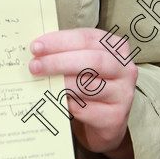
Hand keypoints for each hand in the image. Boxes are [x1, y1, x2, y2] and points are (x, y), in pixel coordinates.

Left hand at [29, 28, 137, 158]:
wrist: (105, 120)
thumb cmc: (89, 82)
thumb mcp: (82, 63)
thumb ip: (65, 53)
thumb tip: (36, 50)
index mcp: (116, 47)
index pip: (86, 38)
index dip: (60, 41)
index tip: (36, 46)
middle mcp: (125, 69)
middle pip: (91, 61)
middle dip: (58, 61)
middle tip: (34, 65)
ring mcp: (124, 94)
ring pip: (89, 86)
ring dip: (61, 83)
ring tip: (41, 81)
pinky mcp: (116, 117)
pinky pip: (87, 109)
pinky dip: (68, 104)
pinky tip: (56, 101)